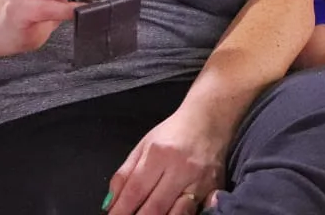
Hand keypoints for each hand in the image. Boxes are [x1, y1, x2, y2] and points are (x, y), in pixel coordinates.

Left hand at [107, 105, 232, 214]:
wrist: (211, 118)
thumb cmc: (173, 132)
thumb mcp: (144, 146)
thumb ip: (125, 174)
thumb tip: (110, 204)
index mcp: (159, 154)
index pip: (135, 190)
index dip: (121, 210)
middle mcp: (181, 168)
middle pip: (155, 207)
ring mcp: (200, 180)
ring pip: (177, 214)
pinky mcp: (214, 188)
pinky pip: (196, 211)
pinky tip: (171, 214)